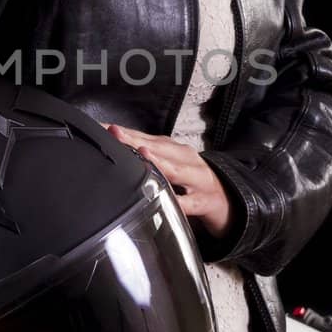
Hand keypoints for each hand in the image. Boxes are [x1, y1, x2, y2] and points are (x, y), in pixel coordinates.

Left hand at [99, 122, 233, 240]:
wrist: (227, 199)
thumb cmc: (192, 180)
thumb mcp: (172, 164)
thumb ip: (148, 158)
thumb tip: (114, 150)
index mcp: (174, 149)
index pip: (145, 137)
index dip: (124, 132)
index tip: (103, 127)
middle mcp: (186, 159)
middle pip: (158, 148)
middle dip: (135, 140)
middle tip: (114, 133)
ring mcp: (197, 179)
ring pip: (175, 171)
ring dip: (158, 162)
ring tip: (142, 155)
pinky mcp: (205, 201)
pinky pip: (190, 204)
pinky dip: (179, 202)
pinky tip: (168, 201)